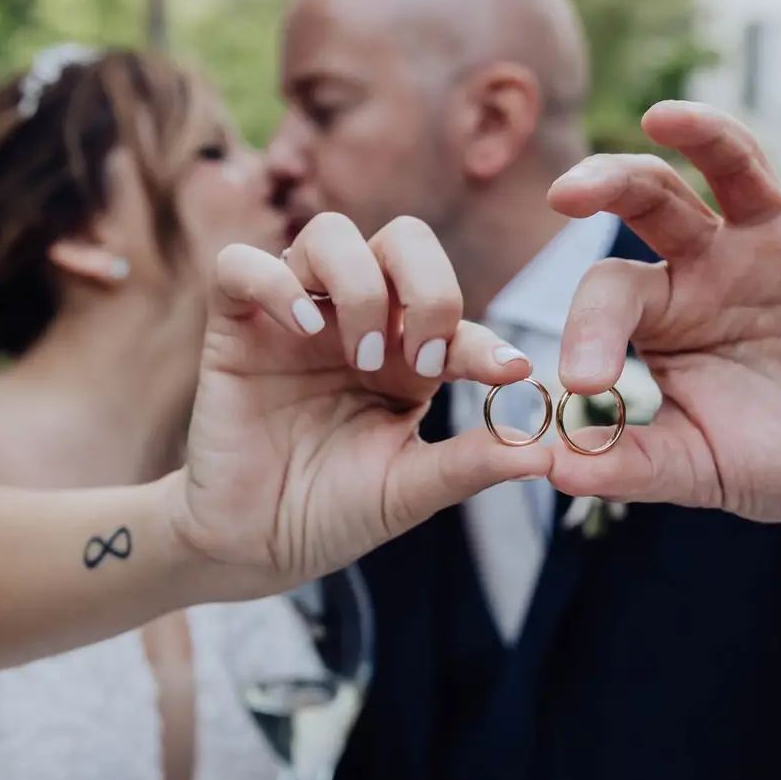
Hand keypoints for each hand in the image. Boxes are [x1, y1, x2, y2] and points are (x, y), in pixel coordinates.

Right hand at [174, 212, 545, 595]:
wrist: (254, 546)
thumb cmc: (334, 513)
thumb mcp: (410, 491)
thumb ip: (469, 465)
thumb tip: (545, 452)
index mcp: (407, 353)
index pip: (454, 314)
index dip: (484, 337)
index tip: (507, 372)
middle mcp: (355, 319)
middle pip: (403, 239)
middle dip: (429, 283)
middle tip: (423, 360)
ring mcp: (294, 316)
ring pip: (330, 234)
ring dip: (361, 284)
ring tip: (362, 355)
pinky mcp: (235, 326)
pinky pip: (240, 264)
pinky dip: (274, 281)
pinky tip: (301, 330)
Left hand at [545, 21, 780, 532]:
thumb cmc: (775, 460)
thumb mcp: (698, 468)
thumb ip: (629, 464)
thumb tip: (549, 468)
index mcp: (662, 309)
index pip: (610, 292)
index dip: (589, 330)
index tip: (585, 383)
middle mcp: (712, 257)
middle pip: (649, 198)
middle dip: (606, 183)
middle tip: (565, 191)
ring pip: (734, 163)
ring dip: (704, 131)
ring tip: (665, 115)